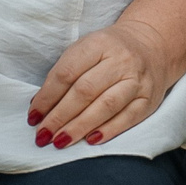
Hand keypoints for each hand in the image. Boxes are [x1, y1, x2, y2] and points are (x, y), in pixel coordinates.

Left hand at [30, 18, 180, 148]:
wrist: (152, 45)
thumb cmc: (108, 52)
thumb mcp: (85, 50)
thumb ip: (64, 74)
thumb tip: (40, 107)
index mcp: (99, 43)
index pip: (67, 72)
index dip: (47, 97)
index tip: (33, 116)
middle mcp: (121, 60)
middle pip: (85, 91)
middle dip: (60, 116)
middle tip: (43, 135)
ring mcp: (138, 79)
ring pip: (107, 105)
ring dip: (80, 126)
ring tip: (61, 141)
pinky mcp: (149, 98)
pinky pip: (129, 117)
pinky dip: (108, 130)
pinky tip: (90, 140)